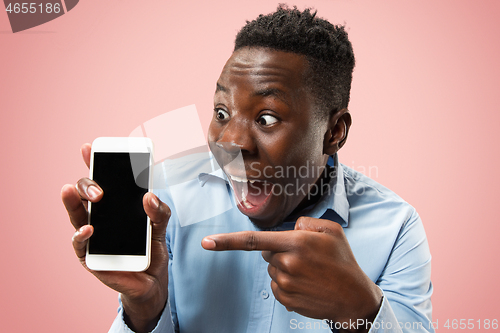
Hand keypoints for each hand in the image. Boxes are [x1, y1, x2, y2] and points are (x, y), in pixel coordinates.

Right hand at [61, 143, 170, 332]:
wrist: (151, 281)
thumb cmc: (151, 250)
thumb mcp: (161, 227)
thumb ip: (159, 211)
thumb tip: (150, 196)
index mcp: (115, 205)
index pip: (102, 180)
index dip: (94, 163)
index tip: (89, 148)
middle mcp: (100, 216)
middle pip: (85, 193)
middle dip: (88, 184)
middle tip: (99, 189)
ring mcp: (92, 235)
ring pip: (76, 214)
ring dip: (74, 202)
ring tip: (73, 192)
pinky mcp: (90, 255)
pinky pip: (79, 243)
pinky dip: (80, 235)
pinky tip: (88, 229)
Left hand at [201, 216, 381, 332]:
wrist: (353, 298)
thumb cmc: (344, 261)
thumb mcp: (332, 230)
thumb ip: (306, 222)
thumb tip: (290, 230)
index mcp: (296, 243)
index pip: (254, 240)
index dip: (227, 241)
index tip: (206, 243)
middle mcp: (287, 264)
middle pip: (267, 252)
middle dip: (279, 251)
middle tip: (305, 257)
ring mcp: (285, 284)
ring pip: (272, 269)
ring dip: (285, 268)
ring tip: (309, 272)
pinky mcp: (285, 300)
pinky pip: (276, 285)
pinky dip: (287, 283)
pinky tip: (306, 284)